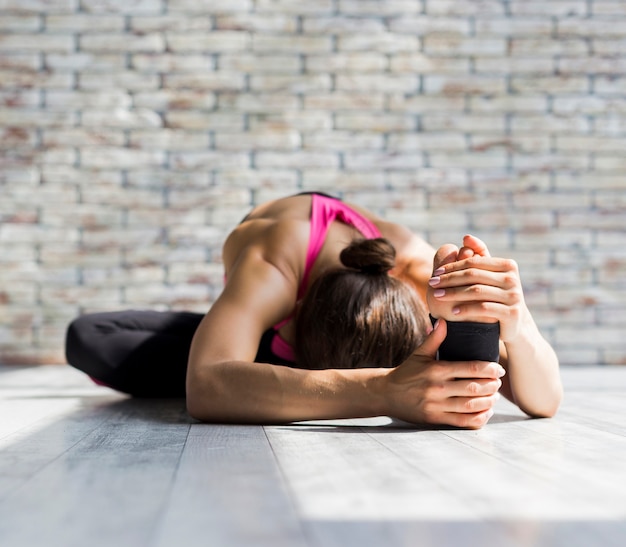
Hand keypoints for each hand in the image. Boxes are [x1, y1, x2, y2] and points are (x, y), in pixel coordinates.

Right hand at [381, 319, 504, 428]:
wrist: (386, 393)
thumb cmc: (406, 372)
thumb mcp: (419, 354)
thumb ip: (435, 339)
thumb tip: (444, 320)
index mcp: (436, 369)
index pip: (470, 368)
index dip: (489, 369)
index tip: (499, 370)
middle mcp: (437, 387)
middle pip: (474, 387)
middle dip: (492, 386)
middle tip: (500, 383)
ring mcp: (436, 405)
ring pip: (471, 405)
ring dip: (488, 402)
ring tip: (495, 397)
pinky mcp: (435, 418)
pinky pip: (462, 422)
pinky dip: (478, 418)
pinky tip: (486, 412)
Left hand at [428, 235, 527, 341]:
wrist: (514, 323)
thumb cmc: (495, 295)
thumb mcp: (489, 275)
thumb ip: (479, 255)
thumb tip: (465, 237)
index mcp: (508, 265)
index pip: (474, 262)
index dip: (452, 266)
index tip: (435, 273)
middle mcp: (513, 279)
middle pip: (473, 275)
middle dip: (449, 279)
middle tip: (432, 284)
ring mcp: (514, 296)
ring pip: (477, 291)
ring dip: (453, 293)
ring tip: (437, 296)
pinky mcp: (513, 313)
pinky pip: (484, 308)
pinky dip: (466, 308)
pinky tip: (453, 311)